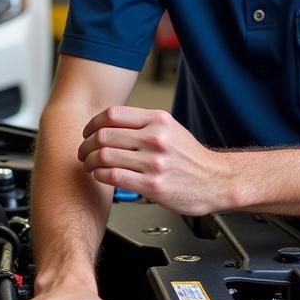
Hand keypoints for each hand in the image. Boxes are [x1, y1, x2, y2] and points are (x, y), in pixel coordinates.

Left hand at [78, 106, 225, 215]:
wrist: (216, 181)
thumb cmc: (191, 157)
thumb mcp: (169, 129)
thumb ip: (142, 124)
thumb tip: (108, 124)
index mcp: (158, 120)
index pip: (112, 115)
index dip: (92, 124)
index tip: (87, 132)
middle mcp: (155, 138)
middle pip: (104, 135)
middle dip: (86, 144)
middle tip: (83, 151)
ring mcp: (154, 162)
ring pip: (104, 155)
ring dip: (90, 161)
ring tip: (89, 165)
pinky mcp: (152, 185)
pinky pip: (113, 176)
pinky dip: (100, 175)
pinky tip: (101, 176)